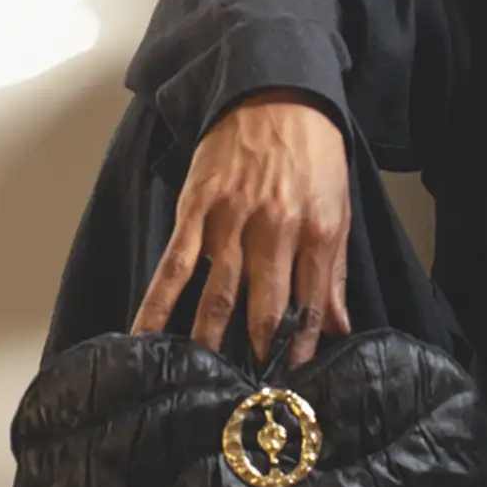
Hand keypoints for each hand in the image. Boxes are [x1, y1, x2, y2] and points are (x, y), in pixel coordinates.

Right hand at [131, 89, 351, 367]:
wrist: (276, 91)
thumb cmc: (312, 151)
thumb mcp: (338, 208)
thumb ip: (334, 272)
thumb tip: (341, 326)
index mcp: (315, 233)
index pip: (310, 306)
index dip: (302, 348)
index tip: (294, 382)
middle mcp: (274, 232)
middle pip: (266, 309)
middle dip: (259, 355)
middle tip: (249, 394)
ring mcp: (231, 223)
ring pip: (218, 296)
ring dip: (210, 342)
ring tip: (203, 381)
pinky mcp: (197, 211)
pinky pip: (174, 266)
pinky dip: (157, 304)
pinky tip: (145, 335)